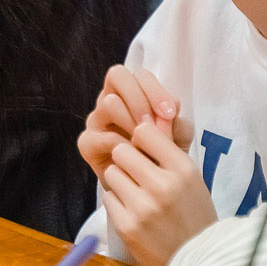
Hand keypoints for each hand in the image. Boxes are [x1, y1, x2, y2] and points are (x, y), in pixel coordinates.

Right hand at [78, 65, 191, 179]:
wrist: (147, 190)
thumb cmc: (162, 156)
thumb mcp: (179, 138)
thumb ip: (178, 124)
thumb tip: (168, 115)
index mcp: (132, 93)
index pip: (139, 75)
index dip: (155, 89)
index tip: (171, 113)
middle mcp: (110, 100)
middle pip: (117, 76)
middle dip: (140, 99)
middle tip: (154, 125)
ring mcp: (96, 120)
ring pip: (109, 103)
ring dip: (132, 121)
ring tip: (145, 142)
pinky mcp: (87, 143)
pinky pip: (103, 135)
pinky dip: (122, 146)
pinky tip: (134, 157)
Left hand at [101, 118, 216, 265]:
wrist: (196, 258)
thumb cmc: (192, 212)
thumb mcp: (190, 177)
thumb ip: (167, 150)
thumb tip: (142, 118)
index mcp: (183, 169)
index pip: (144, 131)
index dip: (141, 138)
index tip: (145, 149)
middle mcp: (163, 186)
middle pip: (122, 150)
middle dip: (127, 160)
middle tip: (138, 173)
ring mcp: (144, 207)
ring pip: (112, 172)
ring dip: (120, 181)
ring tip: (137, 194)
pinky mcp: (127, 226)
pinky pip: (108, 198)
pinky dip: (118, 203)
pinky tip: (134, 212)